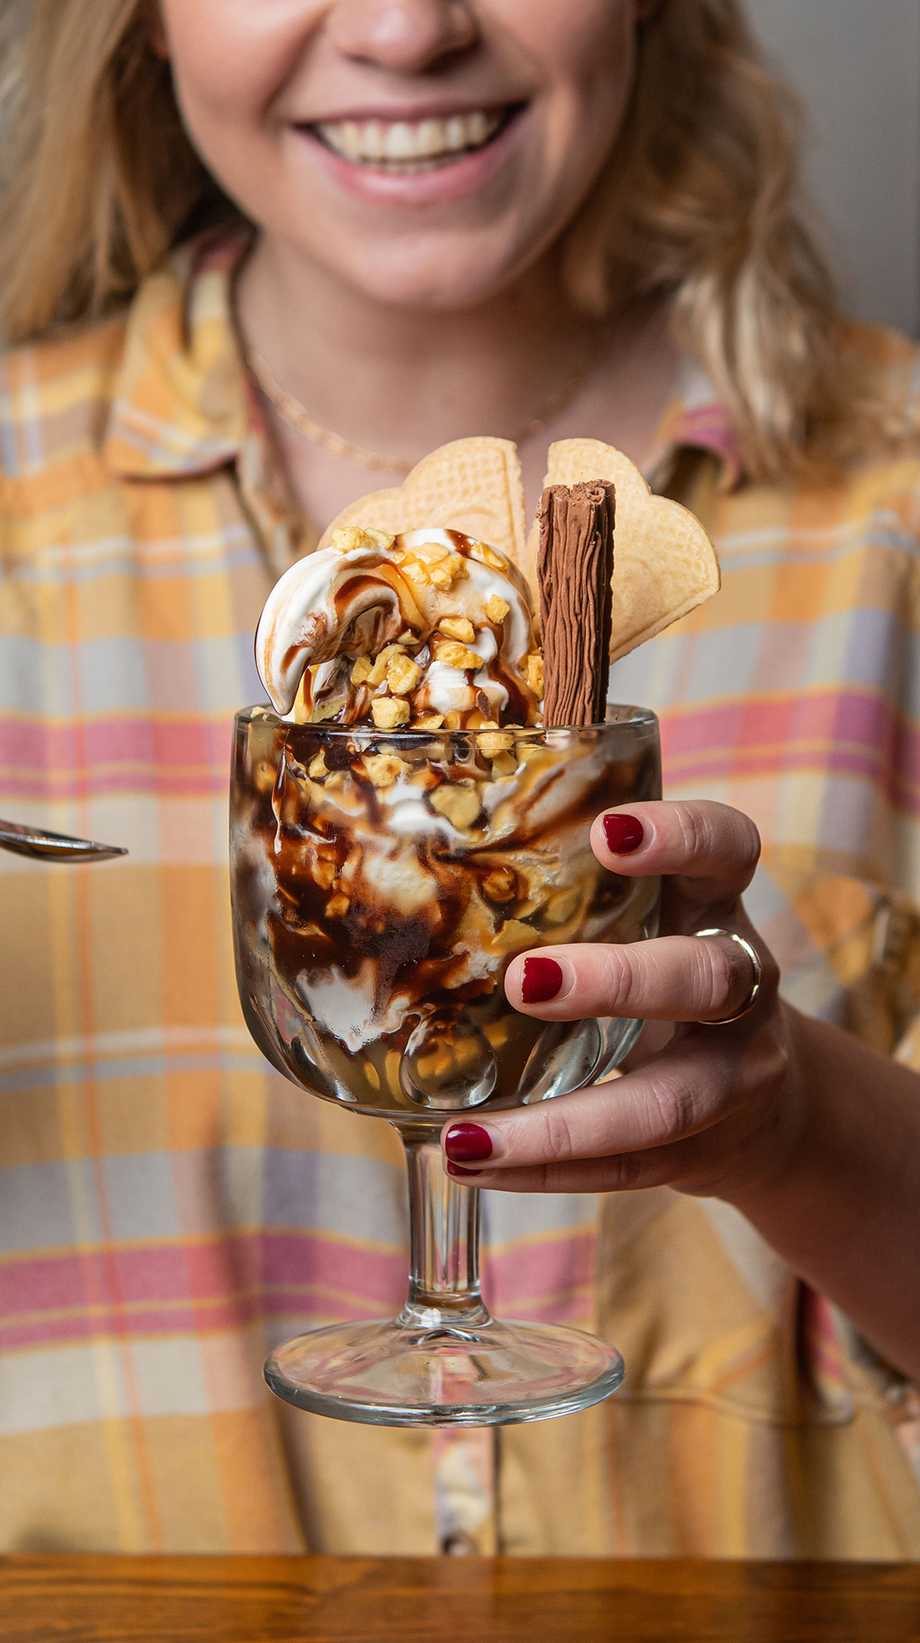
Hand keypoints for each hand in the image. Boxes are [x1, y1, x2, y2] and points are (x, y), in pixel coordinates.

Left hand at [441, 801, 803, 1198]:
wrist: (769, 1110)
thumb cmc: (672, 984)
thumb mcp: (657, 925)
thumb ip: (583, 896)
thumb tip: (427, 865)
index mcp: (717, 911)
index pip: (726, 852)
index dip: (682, 837)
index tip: (609, 832)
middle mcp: (740, 990)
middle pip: (705, 978)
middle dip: (619, 982)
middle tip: (525, 981)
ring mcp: (731, 1078)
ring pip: (667, 1101)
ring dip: (563, 1123)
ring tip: (467, 1134)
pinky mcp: (700, 1151)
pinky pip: (626, 1167)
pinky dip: (545, 1171)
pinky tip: (472, 1164)